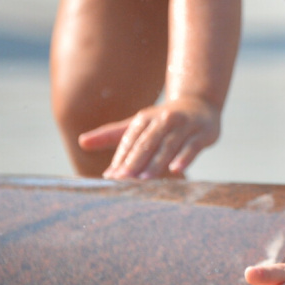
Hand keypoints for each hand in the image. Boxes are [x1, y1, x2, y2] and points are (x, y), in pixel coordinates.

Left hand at [78, 95, 219, 178]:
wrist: (200, 104)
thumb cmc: (164, 120)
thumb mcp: (138, 124)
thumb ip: (111, 135)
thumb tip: (82, 142)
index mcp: (145, 118)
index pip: (130, 140)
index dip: (121, 158)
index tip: (111, 177)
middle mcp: (164, 119)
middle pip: (147, 143)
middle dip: (135, 161)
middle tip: (123, 180)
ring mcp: (185, 125)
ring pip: (168, 145)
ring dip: (156, 162)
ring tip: (144, 179)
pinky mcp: (203, 132)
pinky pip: (192, 146)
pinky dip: (184, 157)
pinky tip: (176, 169)